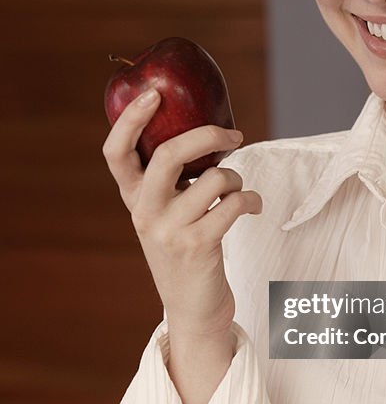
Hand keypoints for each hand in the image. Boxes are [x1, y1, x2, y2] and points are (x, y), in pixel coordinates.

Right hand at [102, 87, 261, 335]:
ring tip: (238, 194)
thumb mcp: (166, 214)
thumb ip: (172, 179)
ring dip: (237, 180)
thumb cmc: (187, 249)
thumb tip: (207, 132)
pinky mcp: (197, 246)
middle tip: (234, 135)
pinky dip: (251, 200)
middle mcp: (144, 212)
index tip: (152, 94)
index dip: (130, 120)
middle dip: (207, 135)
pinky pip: (234, 204)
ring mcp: (168, 230)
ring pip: (215, 179)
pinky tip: (252, 207)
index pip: (115, 153)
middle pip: (169, 154)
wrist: (193, 309)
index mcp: (133, 198)